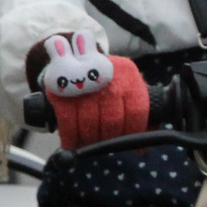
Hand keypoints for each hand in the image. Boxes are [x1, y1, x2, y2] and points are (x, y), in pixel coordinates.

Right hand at [33, 32, 149, 149]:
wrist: (75, 59)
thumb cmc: (107, 81)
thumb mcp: (127, 87)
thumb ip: (138, 114)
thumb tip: (143, 147)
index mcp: (130, 78)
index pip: (137, 112)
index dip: (133, 132)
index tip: (129, 145)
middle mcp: (109, 80)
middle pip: (113, 122)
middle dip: (109, 138)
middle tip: (105, 143)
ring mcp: (85, 85)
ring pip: (90, 125)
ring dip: (90, 139)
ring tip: (89, 141)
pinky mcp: (63, 91)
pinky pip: (68, 123)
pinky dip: (70, 139)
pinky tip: (72, 144)